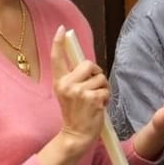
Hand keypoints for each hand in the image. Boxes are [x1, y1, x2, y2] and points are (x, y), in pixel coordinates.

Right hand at [50, 25, 109, 150]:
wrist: (76, 135)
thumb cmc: (76, 114)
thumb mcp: (69, 94)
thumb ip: (76, 79)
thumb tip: (88, 65)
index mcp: (59, 82)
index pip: (57, 58)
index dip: (58, 43)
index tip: (62, 30)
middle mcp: (66, 84)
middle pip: (88, 64)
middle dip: (96, 74)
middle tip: (94, 88)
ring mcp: (79, 91)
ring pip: (100, 77)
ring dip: (103, 88)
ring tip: (95, 100)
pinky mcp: (92, 98)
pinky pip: (106, 89)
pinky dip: (106, 97)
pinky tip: (99, 107)